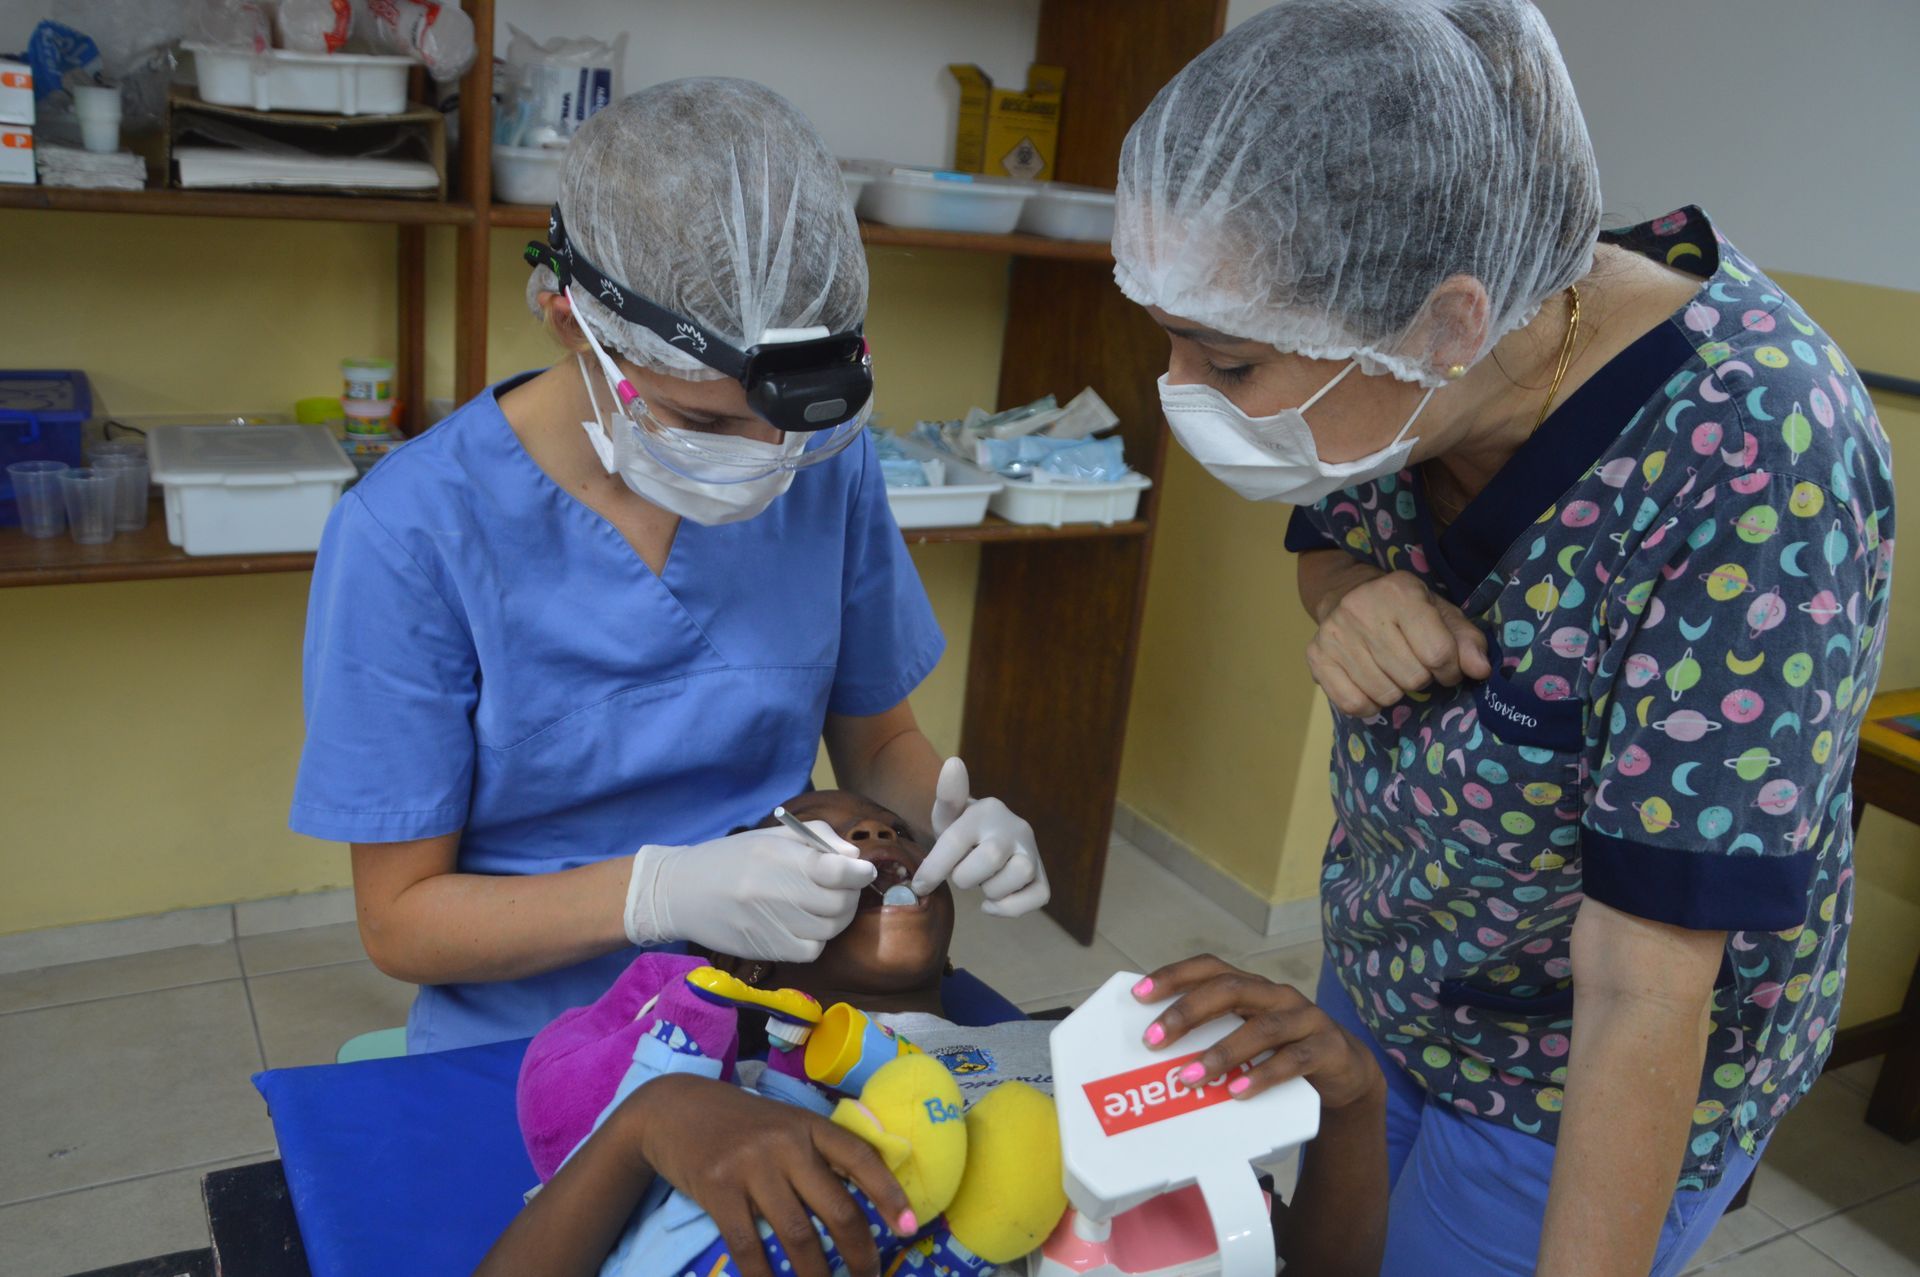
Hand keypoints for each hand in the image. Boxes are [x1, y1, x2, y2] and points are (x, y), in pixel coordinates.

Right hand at [624, 824, 875, 960]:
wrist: (680, 892)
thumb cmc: (731, 859)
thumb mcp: (771, 837)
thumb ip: (818, 839)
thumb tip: (854, 859)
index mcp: (776, 856)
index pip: (834, 871)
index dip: (859, 873)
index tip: (864, 871)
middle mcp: (773, 891)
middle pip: (838, 904)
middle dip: (852, 895)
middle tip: (846, 888)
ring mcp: (768, 924)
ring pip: (829, 930)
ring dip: (838, 918)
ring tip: (827, 906)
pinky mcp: (764, 949)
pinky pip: (811, 950)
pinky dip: (817, 939)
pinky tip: (806, 926)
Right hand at [626, 1074, 914, 1276]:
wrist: (674, 1108)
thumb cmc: (741, 1124)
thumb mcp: (785, 1125)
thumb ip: (818, 1155)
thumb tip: (863, 1203)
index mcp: (810, 1125)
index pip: (861, 1159)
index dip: (889, 1195)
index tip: (909, 1228)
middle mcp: (786, 1143)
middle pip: (837, 1208)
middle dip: (859, 1252)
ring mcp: (751, 1166)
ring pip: (798, 1235)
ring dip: (817, 1275)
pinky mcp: (718, 1189)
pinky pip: (748, 1245)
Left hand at [913, 757, 1049, 915]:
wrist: (986, 839)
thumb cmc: (961, 830)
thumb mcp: (947, 815)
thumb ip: (946, 796)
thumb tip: (953, 763)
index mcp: (986, 810)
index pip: (956, 840)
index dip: (934, 868)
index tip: (920, 885)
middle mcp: (1015, 827)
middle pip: (990, 857)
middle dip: (965, 875)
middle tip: (960, 875)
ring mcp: (1032, 852)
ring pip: (1018, 874)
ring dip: (991, 889)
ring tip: (982, 881)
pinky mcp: (1042, 876)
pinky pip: (1037, 897)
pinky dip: (1011, 907)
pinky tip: (992, 902)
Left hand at [1134, 955, 1382, 1110]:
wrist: (1346, 1072)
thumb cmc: (1282, 1051)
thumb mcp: (1248, 1038)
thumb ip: (1215, 1037)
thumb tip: (1155, 1055)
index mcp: (1252, 987)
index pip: (1210, 968)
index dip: (1174, 976)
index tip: (1138, 994)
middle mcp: (1276, 995)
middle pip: (1229, 990)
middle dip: (1187, 1013)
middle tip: (1153, 1041)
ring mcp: (1305, 1018)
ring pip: (1261, 1027)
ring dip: (1221, 1053)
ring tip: (1190, 1076)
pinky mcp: (1328, 1047)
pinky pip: (1294, 1059)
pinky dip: (1264, 1075)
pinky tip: (1239, 1091)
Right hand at [1306, 568, 1489, 715]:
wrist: (1345, 593)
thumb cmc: (1402, 609)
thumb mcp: (1440, 613)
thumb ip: (1466, 640)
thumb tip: (1480, 670)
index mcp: (1400, 593)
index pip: (1438, 653)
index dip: (1450, 669)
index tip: (1445, 667)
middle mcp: (1362, 610)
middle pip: (1413, 677)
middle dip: (1421, 679)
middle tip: (1414, 665)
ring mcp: (1335, 635)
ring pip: (1385, 694)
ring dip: (1396, 691)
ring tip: (1392, 672)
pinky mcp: (1317, 657)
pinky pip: (1353, 704)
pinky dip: (1369, 705)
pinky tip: (1372, 686)